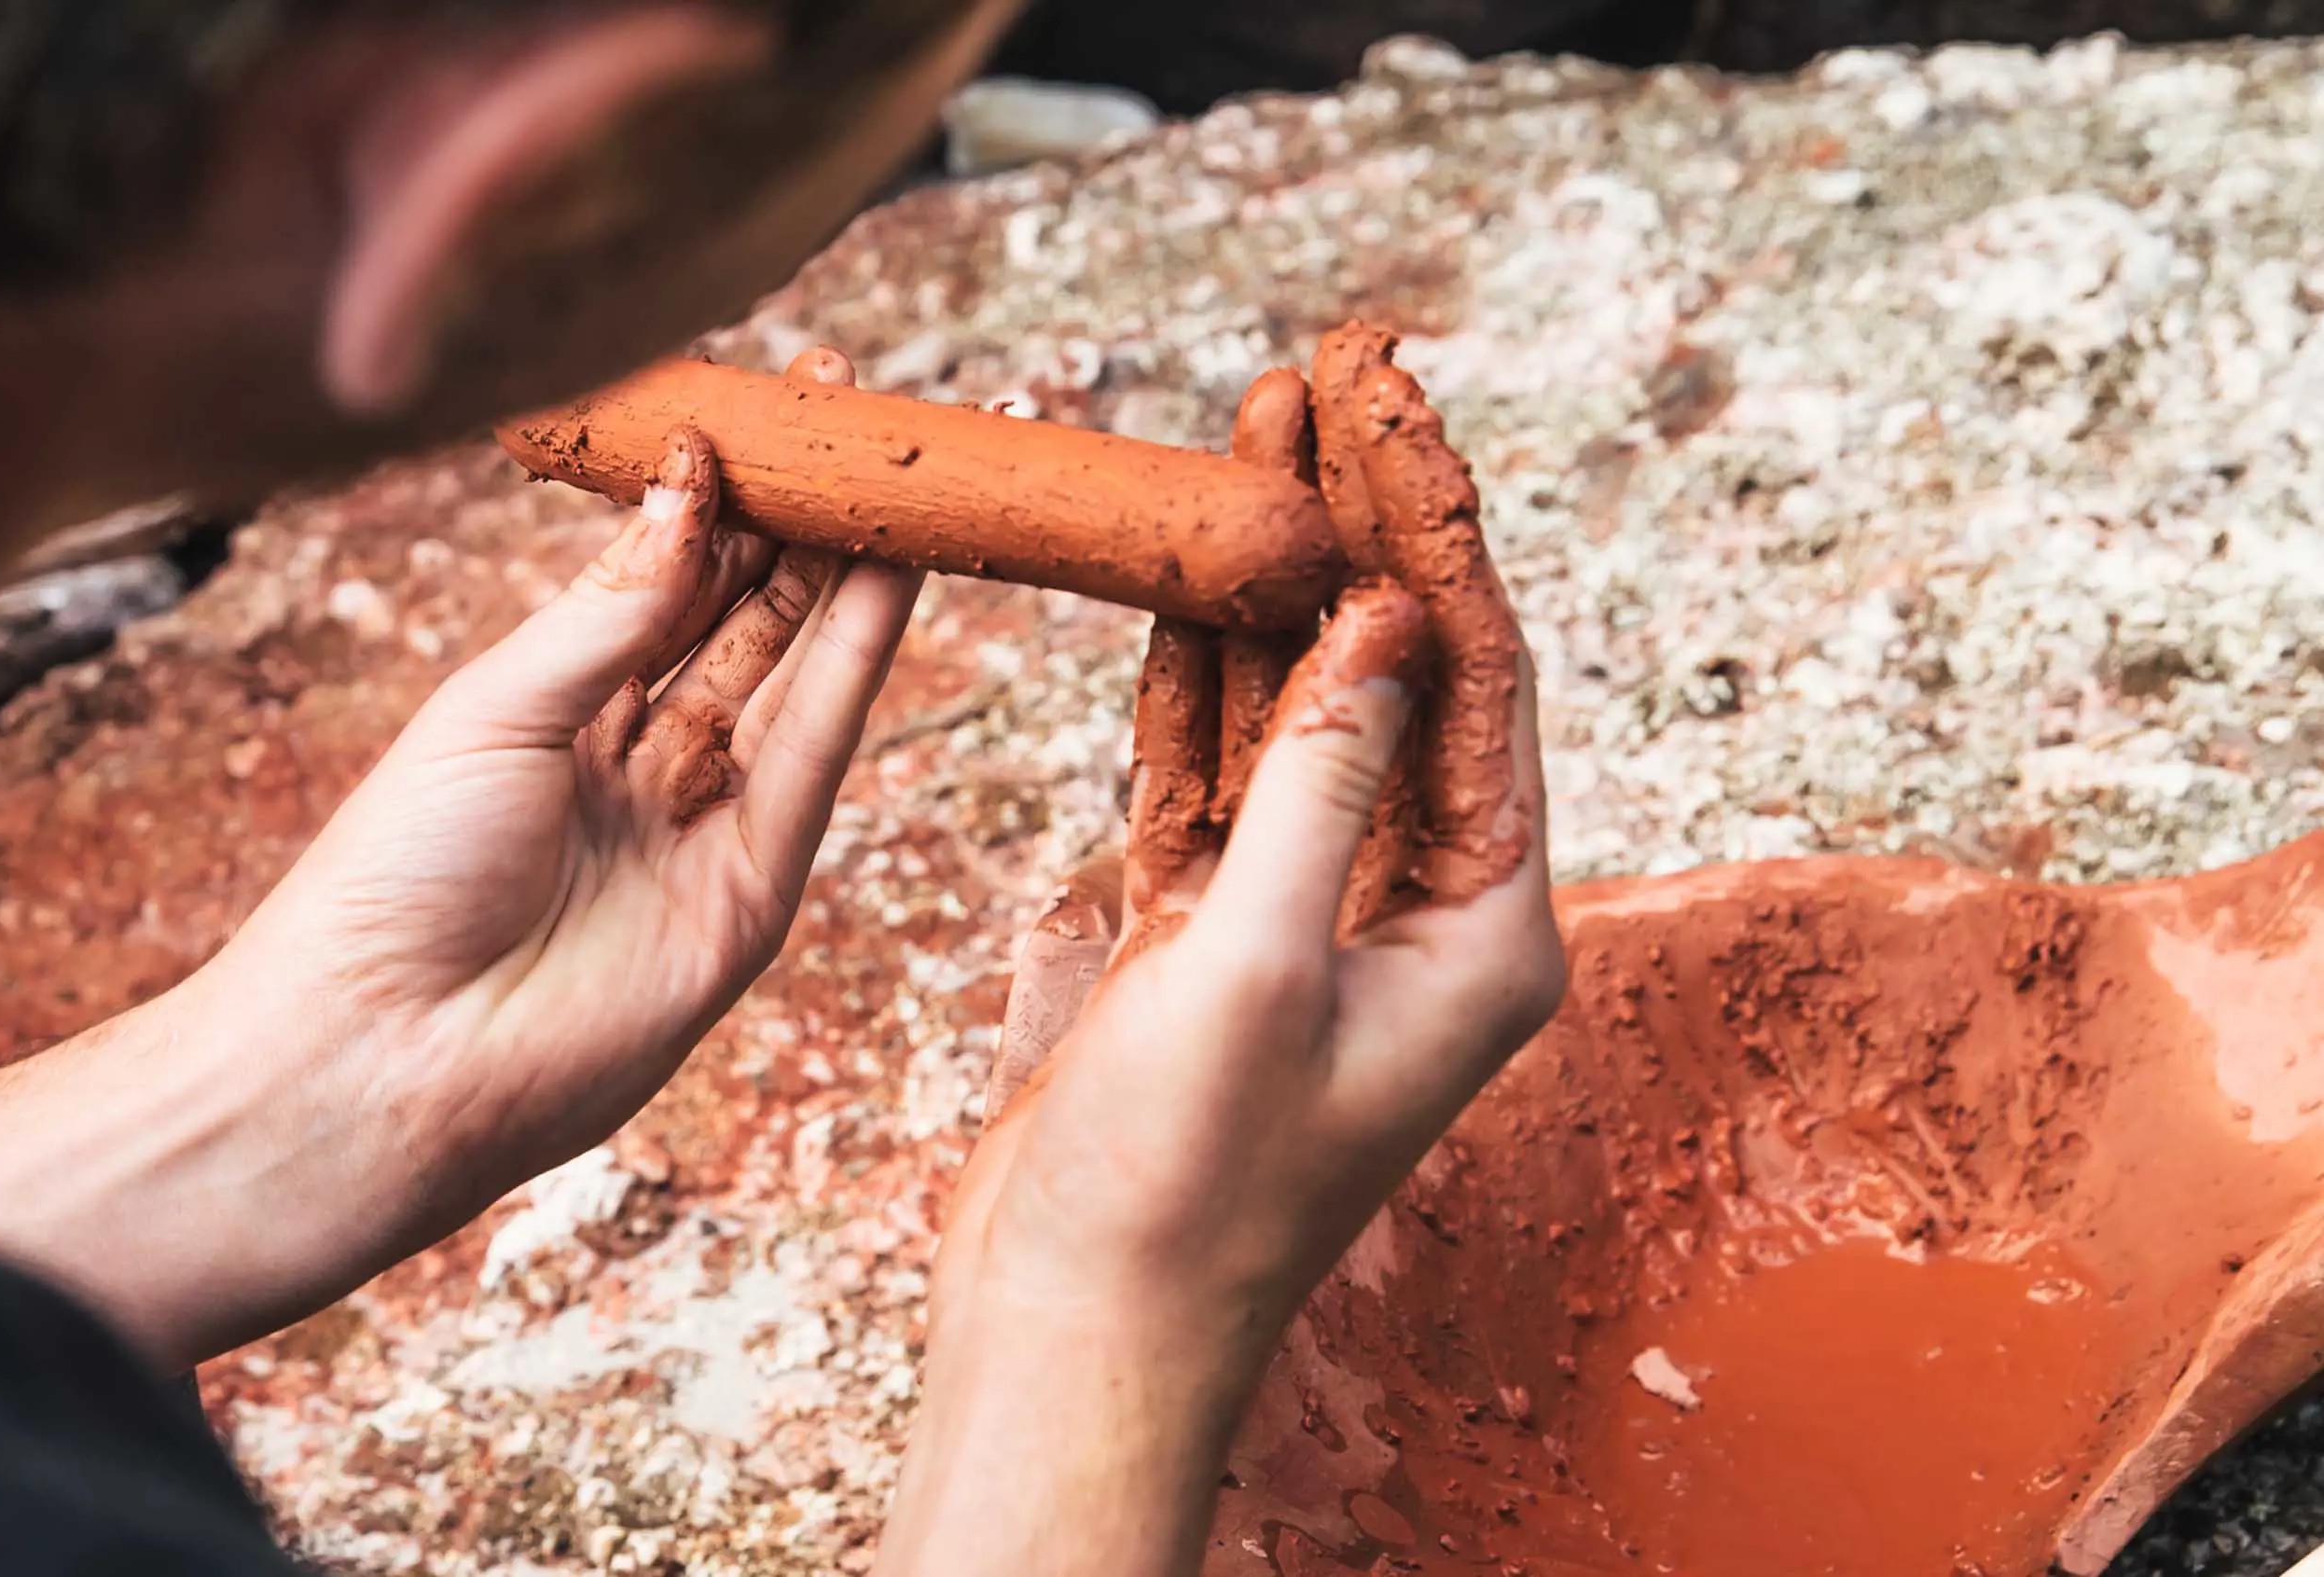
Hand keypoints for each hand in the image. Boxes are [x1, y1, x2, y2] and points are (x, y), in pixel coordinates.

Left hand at [0, 351, 919, 1368]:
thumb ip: (613, 610)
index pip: (662, 579)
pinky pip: (816, 754)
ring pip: (794, 672)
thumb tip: (692, 492)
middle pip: (743, 616)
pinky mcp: (751, 892)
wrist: (384, 1058)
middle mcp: (634, 763)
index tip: (774, 398)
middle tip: (866, 415)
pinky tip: (892, 569)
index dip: (721, 490)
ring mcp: (699, 826)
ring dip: (853, 571)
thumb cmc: (393, 880)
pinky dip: (858, 659)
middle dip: (805, 516)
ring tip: (906, 469)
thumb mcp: (494, 710)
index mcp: (551, 712)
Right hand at [879, 361, 1563, 1576]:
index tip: (1394, 405)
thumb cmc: (1180, 1188)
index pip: (1475, 684)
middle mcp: (1412, 915)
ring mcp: (1306, 920)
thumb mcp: (1260, 966)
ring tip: (1251, 433)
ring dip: (1270, 579)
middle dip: (1359, 524)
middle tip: (1327, 375)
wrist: (1073, 1328)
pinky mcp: (1207, 938)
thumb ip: (1324, 780)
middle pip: (1392, 673)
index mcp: (1479, 932)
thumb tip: (1381, 619)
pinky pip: (1214, 774)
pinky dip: (1195, 676)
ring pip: (1296, 708)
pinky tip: (1183, 576)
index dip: (1433, 532)